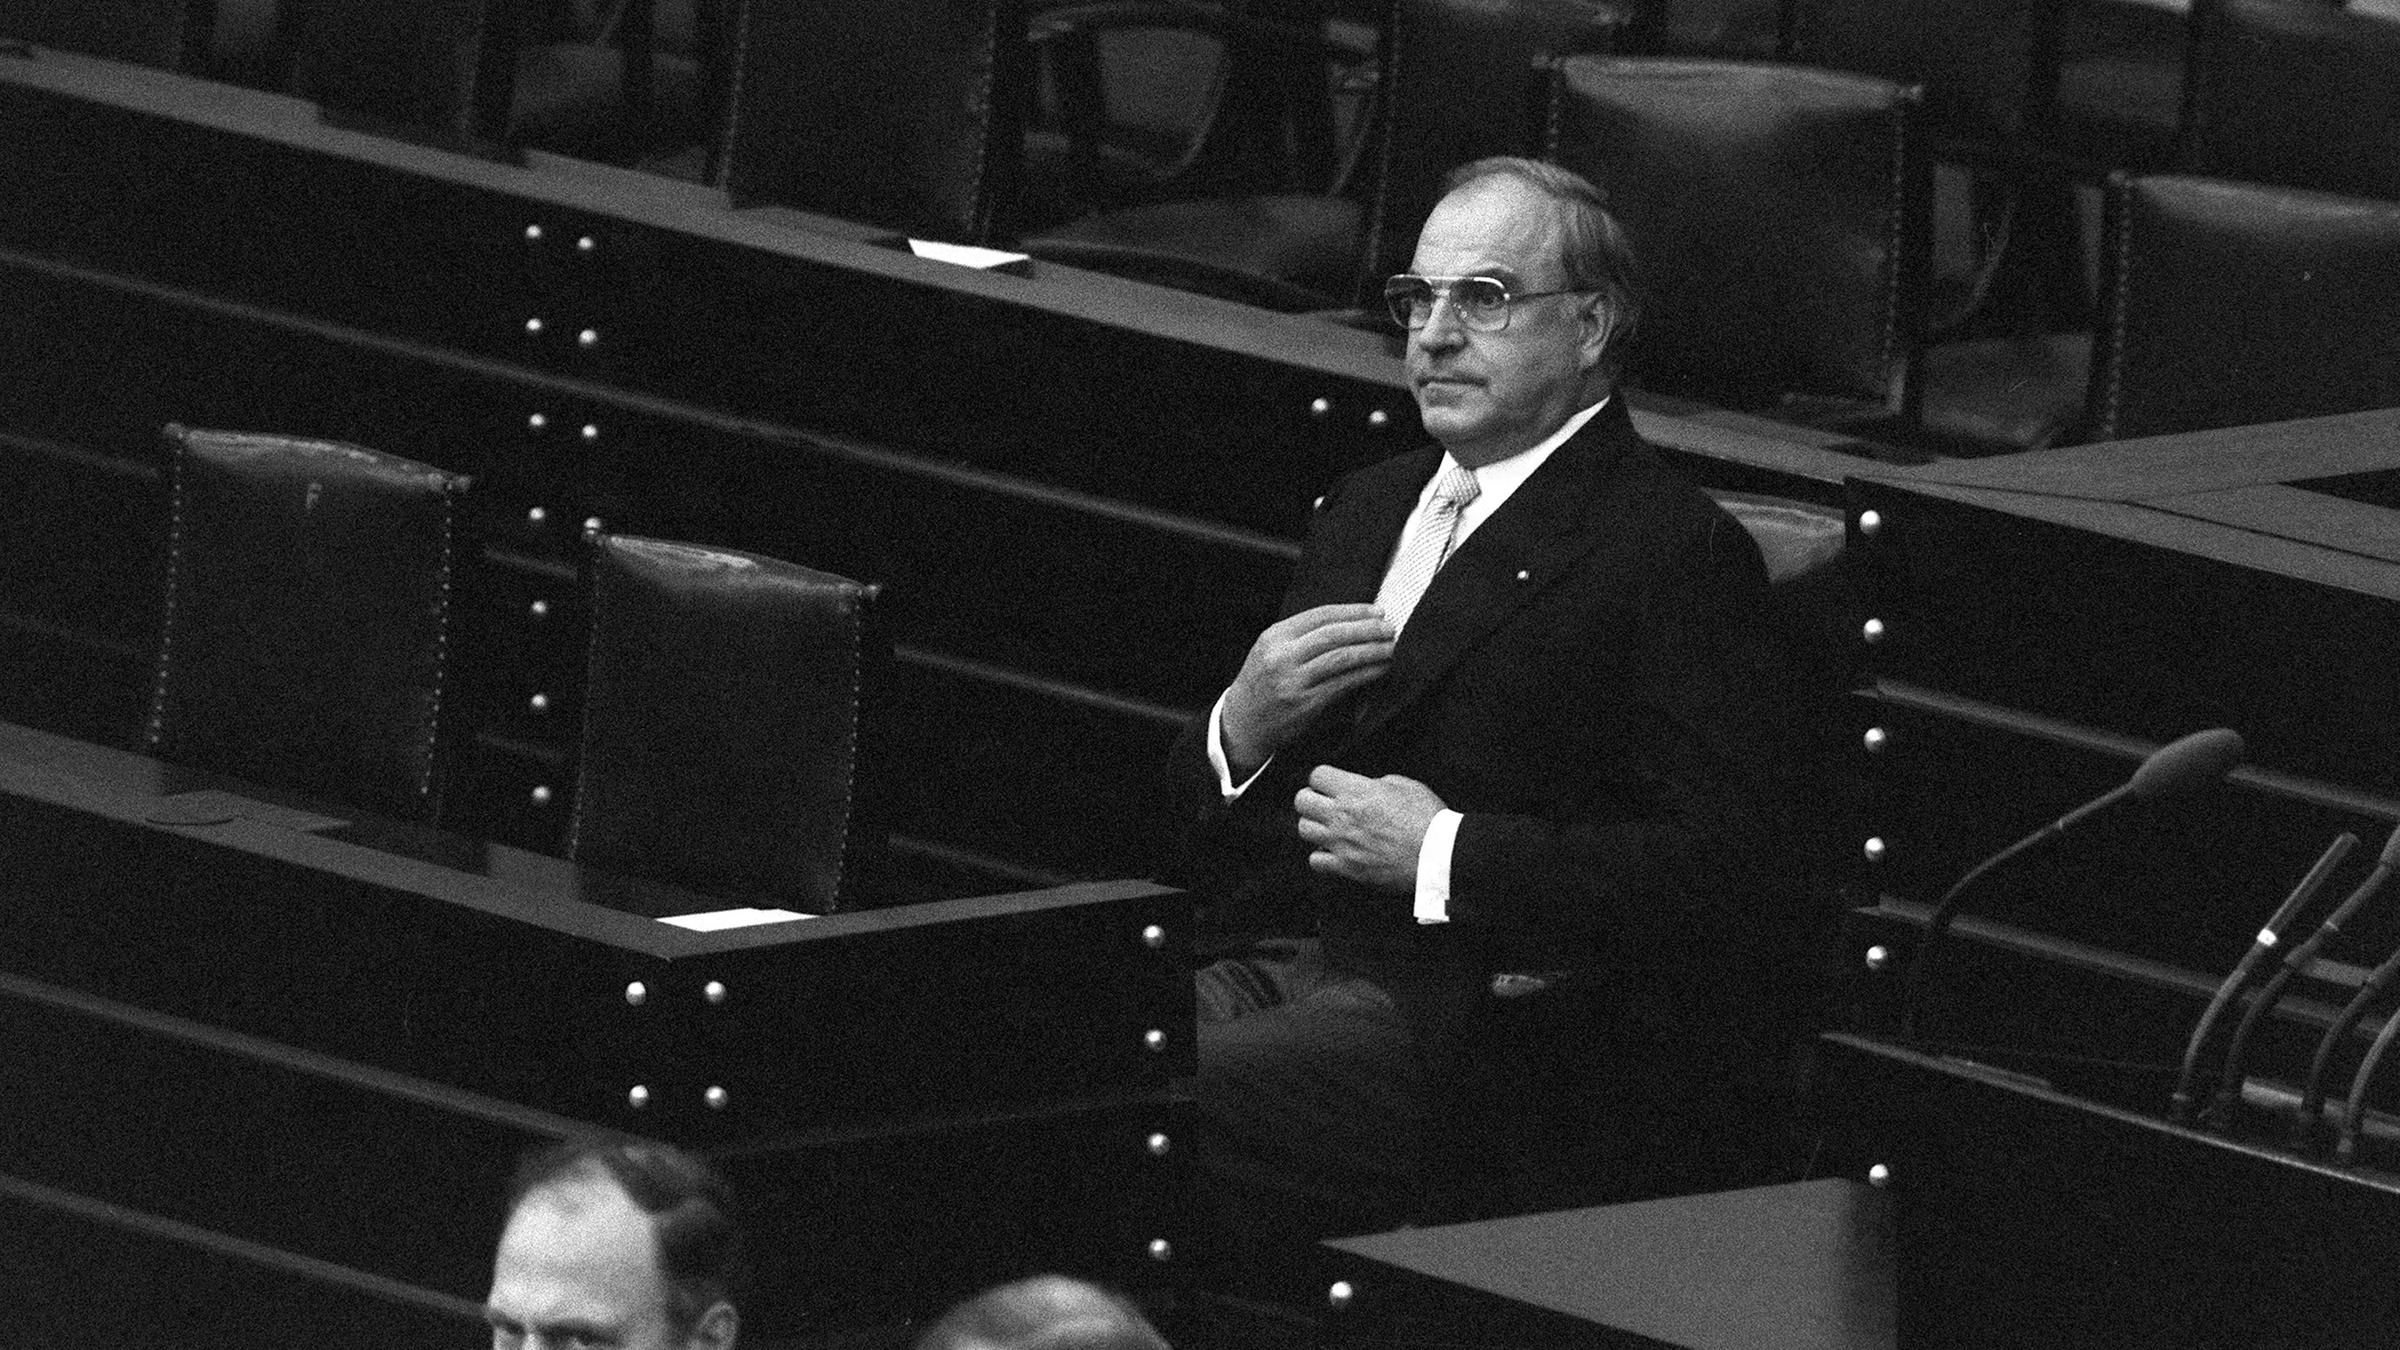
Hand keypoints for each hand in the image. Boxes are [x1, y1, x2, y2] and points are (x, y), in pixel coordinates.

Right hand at [1220, 604, 1393, 775]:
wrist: (1242, 723)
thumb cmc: (1262, 684)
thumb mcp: (1271, 650)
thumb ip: (1301, 636)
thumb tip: (1350, 623)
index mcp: (1274, 636)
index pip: (1320, 615)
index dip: (1352, 611)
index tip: (1376, 611)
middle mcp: (1282, 656)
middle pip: (1333, 635)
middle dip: (1366, 629)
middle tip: (1389, 627)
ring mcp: (1293, 681)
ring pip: (1341, 658)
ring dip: (1371, 651)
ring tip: (1390, 646)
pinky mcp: (1306, 704)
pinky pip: (1343, 683)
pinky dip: (1365, 674)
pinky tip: (1380, 669)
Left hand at [1294, 765, 1445, 892]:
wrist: (1437, 855)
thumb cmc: (1427, 819)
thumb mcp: (1405, 785)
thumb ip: (1378, 783)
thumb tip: (1368, 787)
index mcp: (1356, 791)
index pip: (1317, 775)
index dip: (1323, 778)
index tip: (1330, 783)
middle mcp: (1342, 815)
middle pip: (1301, 801)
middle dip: (1311, 798)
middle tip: (1324, 803)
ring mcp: (1341, 843)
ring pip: (1303, 829)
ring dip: (1314, 826)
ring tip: (1329, 827)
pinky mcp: (1346, 867)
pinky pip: (1315, 860)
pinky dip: (1321, 856)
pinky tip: (1335, 852)